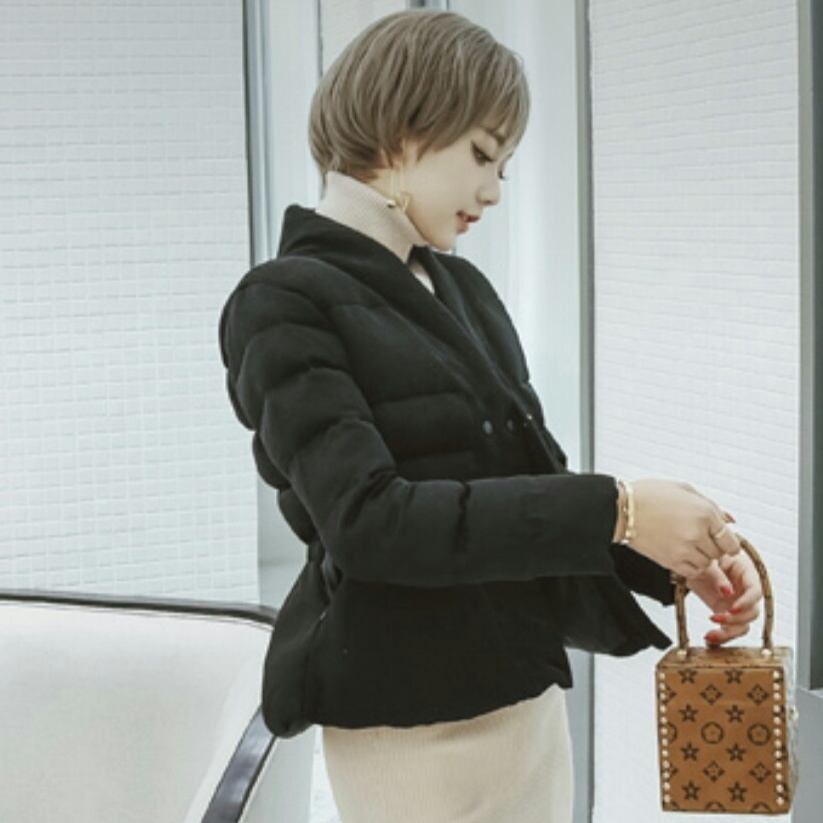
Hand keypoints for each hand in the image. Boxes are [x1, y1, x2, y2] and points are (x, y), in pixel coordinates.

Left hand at [682, 512, 763, 646]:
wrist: (689, 558)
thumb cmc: (702, 553)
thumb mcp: (709, 561)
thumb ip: (718, 576)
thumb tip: (727, 591)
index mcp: (745, 573)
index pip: (755, 591)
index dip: (747, 602)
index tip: (733, 608)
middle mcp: (744, 590)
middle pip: (752, 612)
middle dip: (736, 619)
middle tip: (718, 618)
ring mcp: (736, 602)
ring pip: (744, 624)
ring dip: (729, 632)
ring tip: (711, 633)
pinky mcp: (725, 611)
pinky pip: (730, 628)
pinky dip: (722, 636)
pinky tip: (710, 637)